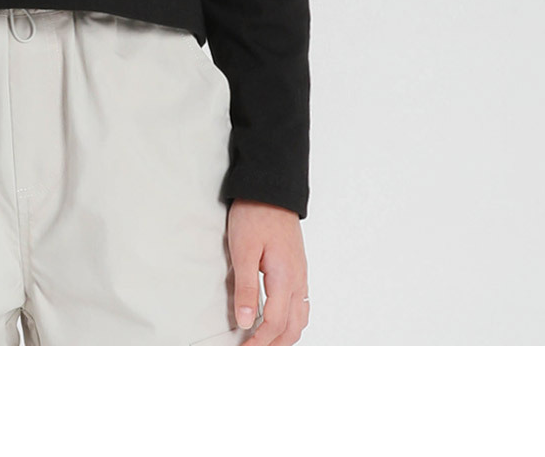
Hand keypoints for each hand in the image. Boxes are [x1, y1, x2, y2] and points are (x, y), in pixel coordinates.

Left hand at [227, 199, 308, 345]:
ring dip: (284, 337)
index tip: (244, 353)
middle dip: (274, 347)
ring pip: (300, 318)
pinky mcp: (297, 268)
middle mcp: (298, 280)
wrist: (272, 188)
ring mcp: (300, 274)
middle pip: (292, 327)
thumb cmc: (256, 214)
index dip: (259, 343)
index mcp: (285, 278)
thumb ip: (246, 287)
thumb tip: (246, 321)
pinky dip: (290, 321)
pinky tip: (277, 321)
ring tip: (265, 345)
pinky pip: (300, 304)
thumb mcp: (244, 249)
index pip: (275, 324)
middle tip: (253, 356)